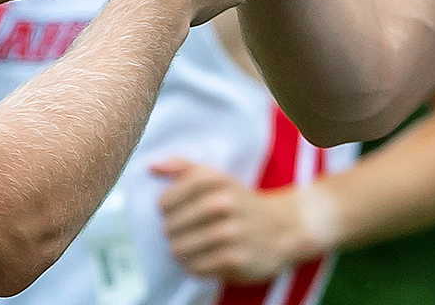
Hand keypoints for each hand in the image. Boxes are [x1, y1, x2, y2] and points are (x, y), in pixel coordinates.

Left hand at [152, 159, 333, 281]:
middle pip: (170, 227)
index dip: (164, 209)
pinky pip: (197, 267)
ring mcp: (232, 233)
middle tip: (181, 232)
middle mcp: (224, 204)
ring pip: (181, 249)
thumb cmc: (239, 202)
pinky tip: (202, 259)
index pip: (166, 200)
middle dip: (171, 232)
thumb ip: (182, 166)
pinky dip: (193, 266)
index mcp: (215, 180)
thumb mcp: (217, 177)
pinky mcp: (237, 259)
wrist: (283, 227)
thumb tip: (151, 167)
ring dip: (180, 251)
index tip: (172, 211)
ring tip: (188, 247)